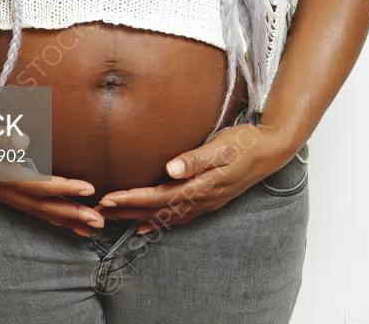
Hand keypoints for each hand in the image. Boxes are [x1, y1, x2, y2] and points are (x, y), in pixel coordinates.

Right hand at [0, 175, 105, 236]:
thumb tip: (23, 141)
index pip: (34, 184)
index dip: (62, 188)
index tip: (88, 189)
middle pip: (39, 205)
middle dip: (70, 213)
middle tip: (100, 221)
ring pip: (35, 211)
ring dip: (63, 220)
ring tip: (90, 229)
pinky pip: (27, 208)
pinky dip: (48, 215)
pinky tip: (63, 221)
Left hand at [95, 122, 296, 233]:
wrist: (269, 151)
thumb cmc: (243, 143)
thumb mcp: (220, 146)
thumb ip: (195, 158)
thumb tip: (170, 168)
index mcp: (199, 186)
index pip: (157, 196)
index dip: (131, 198)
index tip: (108, 198)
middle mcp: (200, 199)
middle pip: (156, 210)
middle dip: (126, 210)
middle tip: (99, 210)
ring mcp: (204, 202)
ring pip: (164, 215)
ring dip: (137, 216)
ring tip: (113, 216)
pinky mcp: (207, 199)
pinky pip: (176, 216)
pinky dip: (157, 222)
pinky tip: (143, 225)